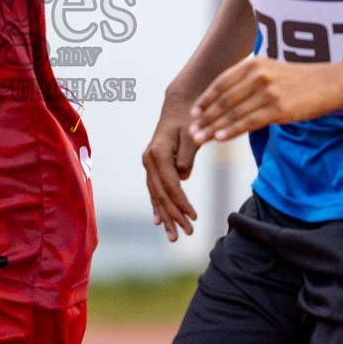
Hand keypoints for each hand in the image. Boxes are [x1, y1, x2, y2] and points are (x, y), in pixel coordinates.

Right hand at [142, 94, 201, 241]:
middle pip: (161, 194)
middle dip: (174, 215)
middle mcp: (149, 159)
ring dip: (165, 216)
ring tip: (173, 236)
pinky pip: (154, 190)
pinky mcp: (152, 166)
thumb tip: (183, 176)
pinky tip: (159, 222)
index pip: (171, 184)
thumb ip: (188, 155)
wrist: (178, 107)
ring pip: (156, 195)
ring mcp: (148, 163)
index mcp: (159, 152)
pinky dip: (157, 206)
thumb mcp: (193, 133)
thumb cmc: (189, 119)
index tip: (194, 218)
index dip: (182, 203)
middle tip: (187, 233)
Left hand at [189, 56, 342, 144]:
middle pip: (224, 100)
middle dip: (206, 117)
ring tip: (200, 138)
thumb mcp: (269, 70)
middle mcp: (258, 75)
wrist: (329, 83)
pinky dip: (232, 131)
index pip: (221, 83)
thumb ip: (247, 80)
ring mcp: (268, 92)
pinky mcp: (279, 109)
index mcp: (252, 64)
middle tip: (192, 130)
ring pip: (234, 113)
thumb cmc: (297, 80)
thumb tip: (223, 100)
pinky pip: (250, 122)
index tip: (193, 113)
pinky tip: (220, 138)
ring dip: (214, 128)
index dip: (205, 99)